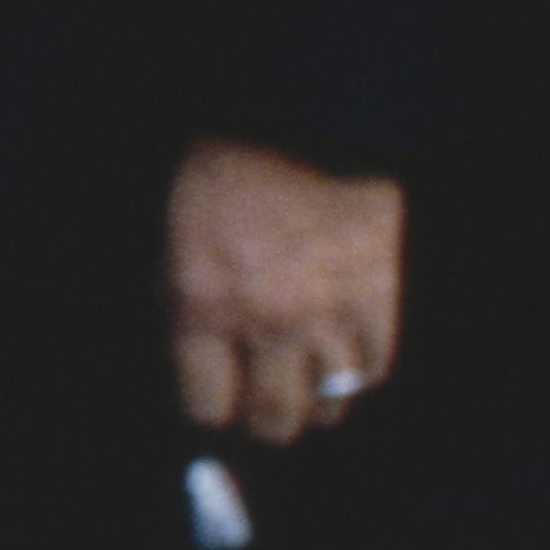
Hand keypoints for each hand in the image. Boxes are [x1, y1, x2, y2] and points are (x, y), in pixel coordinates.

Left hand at [168, 136, 401, 444]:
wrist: (296, 123)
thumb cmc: (217, 179)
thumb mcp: (168, 243)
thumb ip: (177, 313)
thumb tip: (189, 375)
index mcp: (202, 303)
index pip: (204, 407)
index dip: (206, 413)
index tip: (209, 406)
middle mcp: (267, 321)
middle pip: (273, 420)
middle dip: (261, 425)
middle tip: (258, 411)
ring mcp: (329, 315)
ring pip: (329, 407)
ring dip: (313, 405)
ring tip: (300, 388)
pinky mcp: (380, 300)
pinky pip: (374, 373)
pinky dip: (357, 378)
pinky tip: (339, 365)